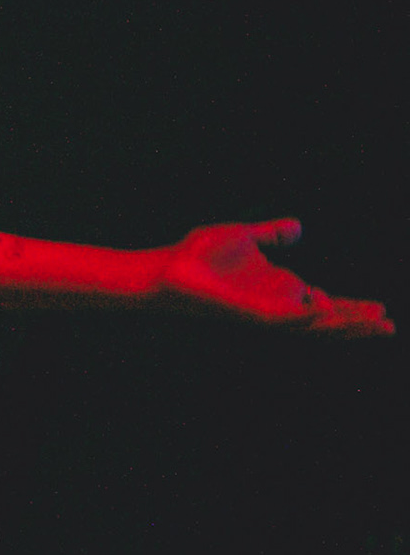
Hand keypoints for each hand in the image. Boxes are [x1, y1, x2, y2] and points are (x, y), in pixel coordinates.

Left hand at [154, 219, 393, 336]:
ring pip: (314, 326)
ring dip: (345, 326)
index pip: (324, 302)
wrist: (167, 267)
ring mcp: (266, 312)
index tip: (379, 305)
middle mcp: (277, 304)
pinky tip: (326, 308)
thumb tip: (299, 228)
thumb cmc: (198, 255)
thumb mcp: (245, 236)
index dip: (350, 306)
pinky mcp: (252, 315)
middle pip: (326, 319)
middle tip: (389, 324)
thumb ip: (272, 235)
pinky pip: (286, 320)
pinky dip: (307, 317)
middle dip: (357, 322)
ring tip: (378, 324)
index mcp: (279, 288)